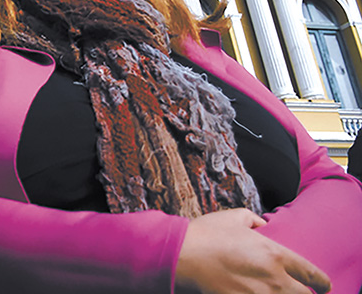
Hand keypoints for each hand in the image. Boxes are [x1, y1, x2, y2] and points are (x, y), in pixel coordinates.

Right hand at [176, 208, 330, 293]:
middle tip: (300, 292)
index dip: (321, 282)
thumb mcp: (233, 217)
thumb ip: (254, 219)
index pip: (311, 274)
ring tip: (277, 293)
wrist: (180, 255)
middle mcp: (273, 278)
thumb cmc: (205, 234)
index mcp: (275, 254)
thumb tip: (262, 225)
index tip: (323, 286)